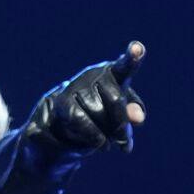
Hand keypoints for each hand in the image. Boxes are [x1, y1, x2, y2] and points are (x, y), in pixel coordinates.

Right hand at [28, 41, 147, 152]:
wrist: (58, 132)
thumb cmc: (98, 119)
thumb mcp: (120, 117)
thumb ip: (133, 114)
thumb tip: (138, 118)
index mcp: (111, 75)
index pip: (124, 67)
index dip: (133, 57)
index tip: (138, 48)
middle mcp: (91, 76)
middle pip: (116, 100)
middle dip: (122, 125)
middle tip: (123, 144)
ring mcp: (71, 87)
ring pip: (95, 113)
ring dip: (104, 136)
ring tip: (106, 145)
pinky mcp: (54, 102)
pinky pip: (77, 121)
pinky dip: (89, 137)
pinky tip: (95, 143)